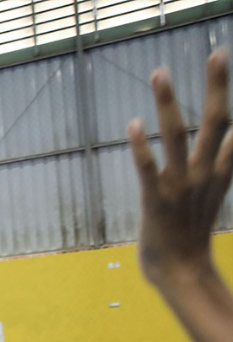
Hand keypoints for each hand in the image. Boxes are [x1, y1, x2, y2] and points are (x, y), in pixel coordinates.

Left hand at [129, 50, 231, 283]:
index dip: (226, 92)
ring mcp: (180, 186)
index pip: (231, 128)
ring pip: (178, 135)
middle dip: (217, 86)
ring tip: (160, 73)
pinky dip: (142, 146)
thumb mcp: (213, 194)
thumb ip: (224, 164)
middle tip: (218, 52)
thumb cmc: (190, 233)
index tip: (220, 56)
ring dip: (169, 103)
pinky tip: (134, 124)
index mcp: (218, 172)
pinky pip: (148, 168)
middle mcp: (203, 173)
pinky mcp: (156, 201)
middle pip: (217, 120)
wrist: (180, 272)